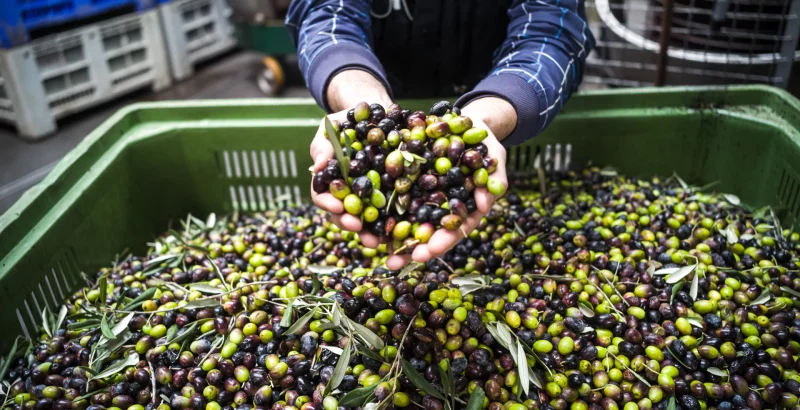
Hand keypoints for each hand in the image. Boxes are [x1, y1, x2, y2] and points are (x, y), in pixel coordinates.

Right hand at [310, 70, 391, 246]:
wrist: (373, 113)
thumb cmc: (346, 122)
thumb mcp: (330, 129)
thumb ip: (322, 145)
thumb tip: (319, 164)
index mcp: (329, 179)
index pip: (322, 195)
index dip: (327, 203)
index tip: (337, 206)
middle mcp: (346, 192)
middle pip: (342, 214)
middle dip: (348, 223)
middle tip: (356, 227)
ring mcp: (366, 196)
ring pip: (364, 220)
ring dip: (368, 233)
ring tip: (375, 241)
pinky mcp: (387, 195)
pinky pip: (388, 212)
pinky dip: (390, 224)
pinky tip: (396, 232)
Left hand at [384, 117, 507, 269]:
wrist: (464, 122)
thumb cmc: (484, 142)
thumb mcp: (493, 157)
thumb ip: (494, 179)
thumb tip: (485, 204)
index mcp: (464, 207)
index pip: (453, 230)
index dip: (441, 242)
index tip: (426, 252)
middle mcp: (442, 207)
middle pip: (426, 233)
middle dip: (410, 249)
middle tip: (393, 263)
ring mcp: (424, 196)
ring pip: (407, 220)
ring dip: (390, 236)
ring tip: (373, 249)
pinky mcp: (408, 182)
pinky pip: (392, 196)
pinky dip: (378, 209)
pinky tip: (363, 219)